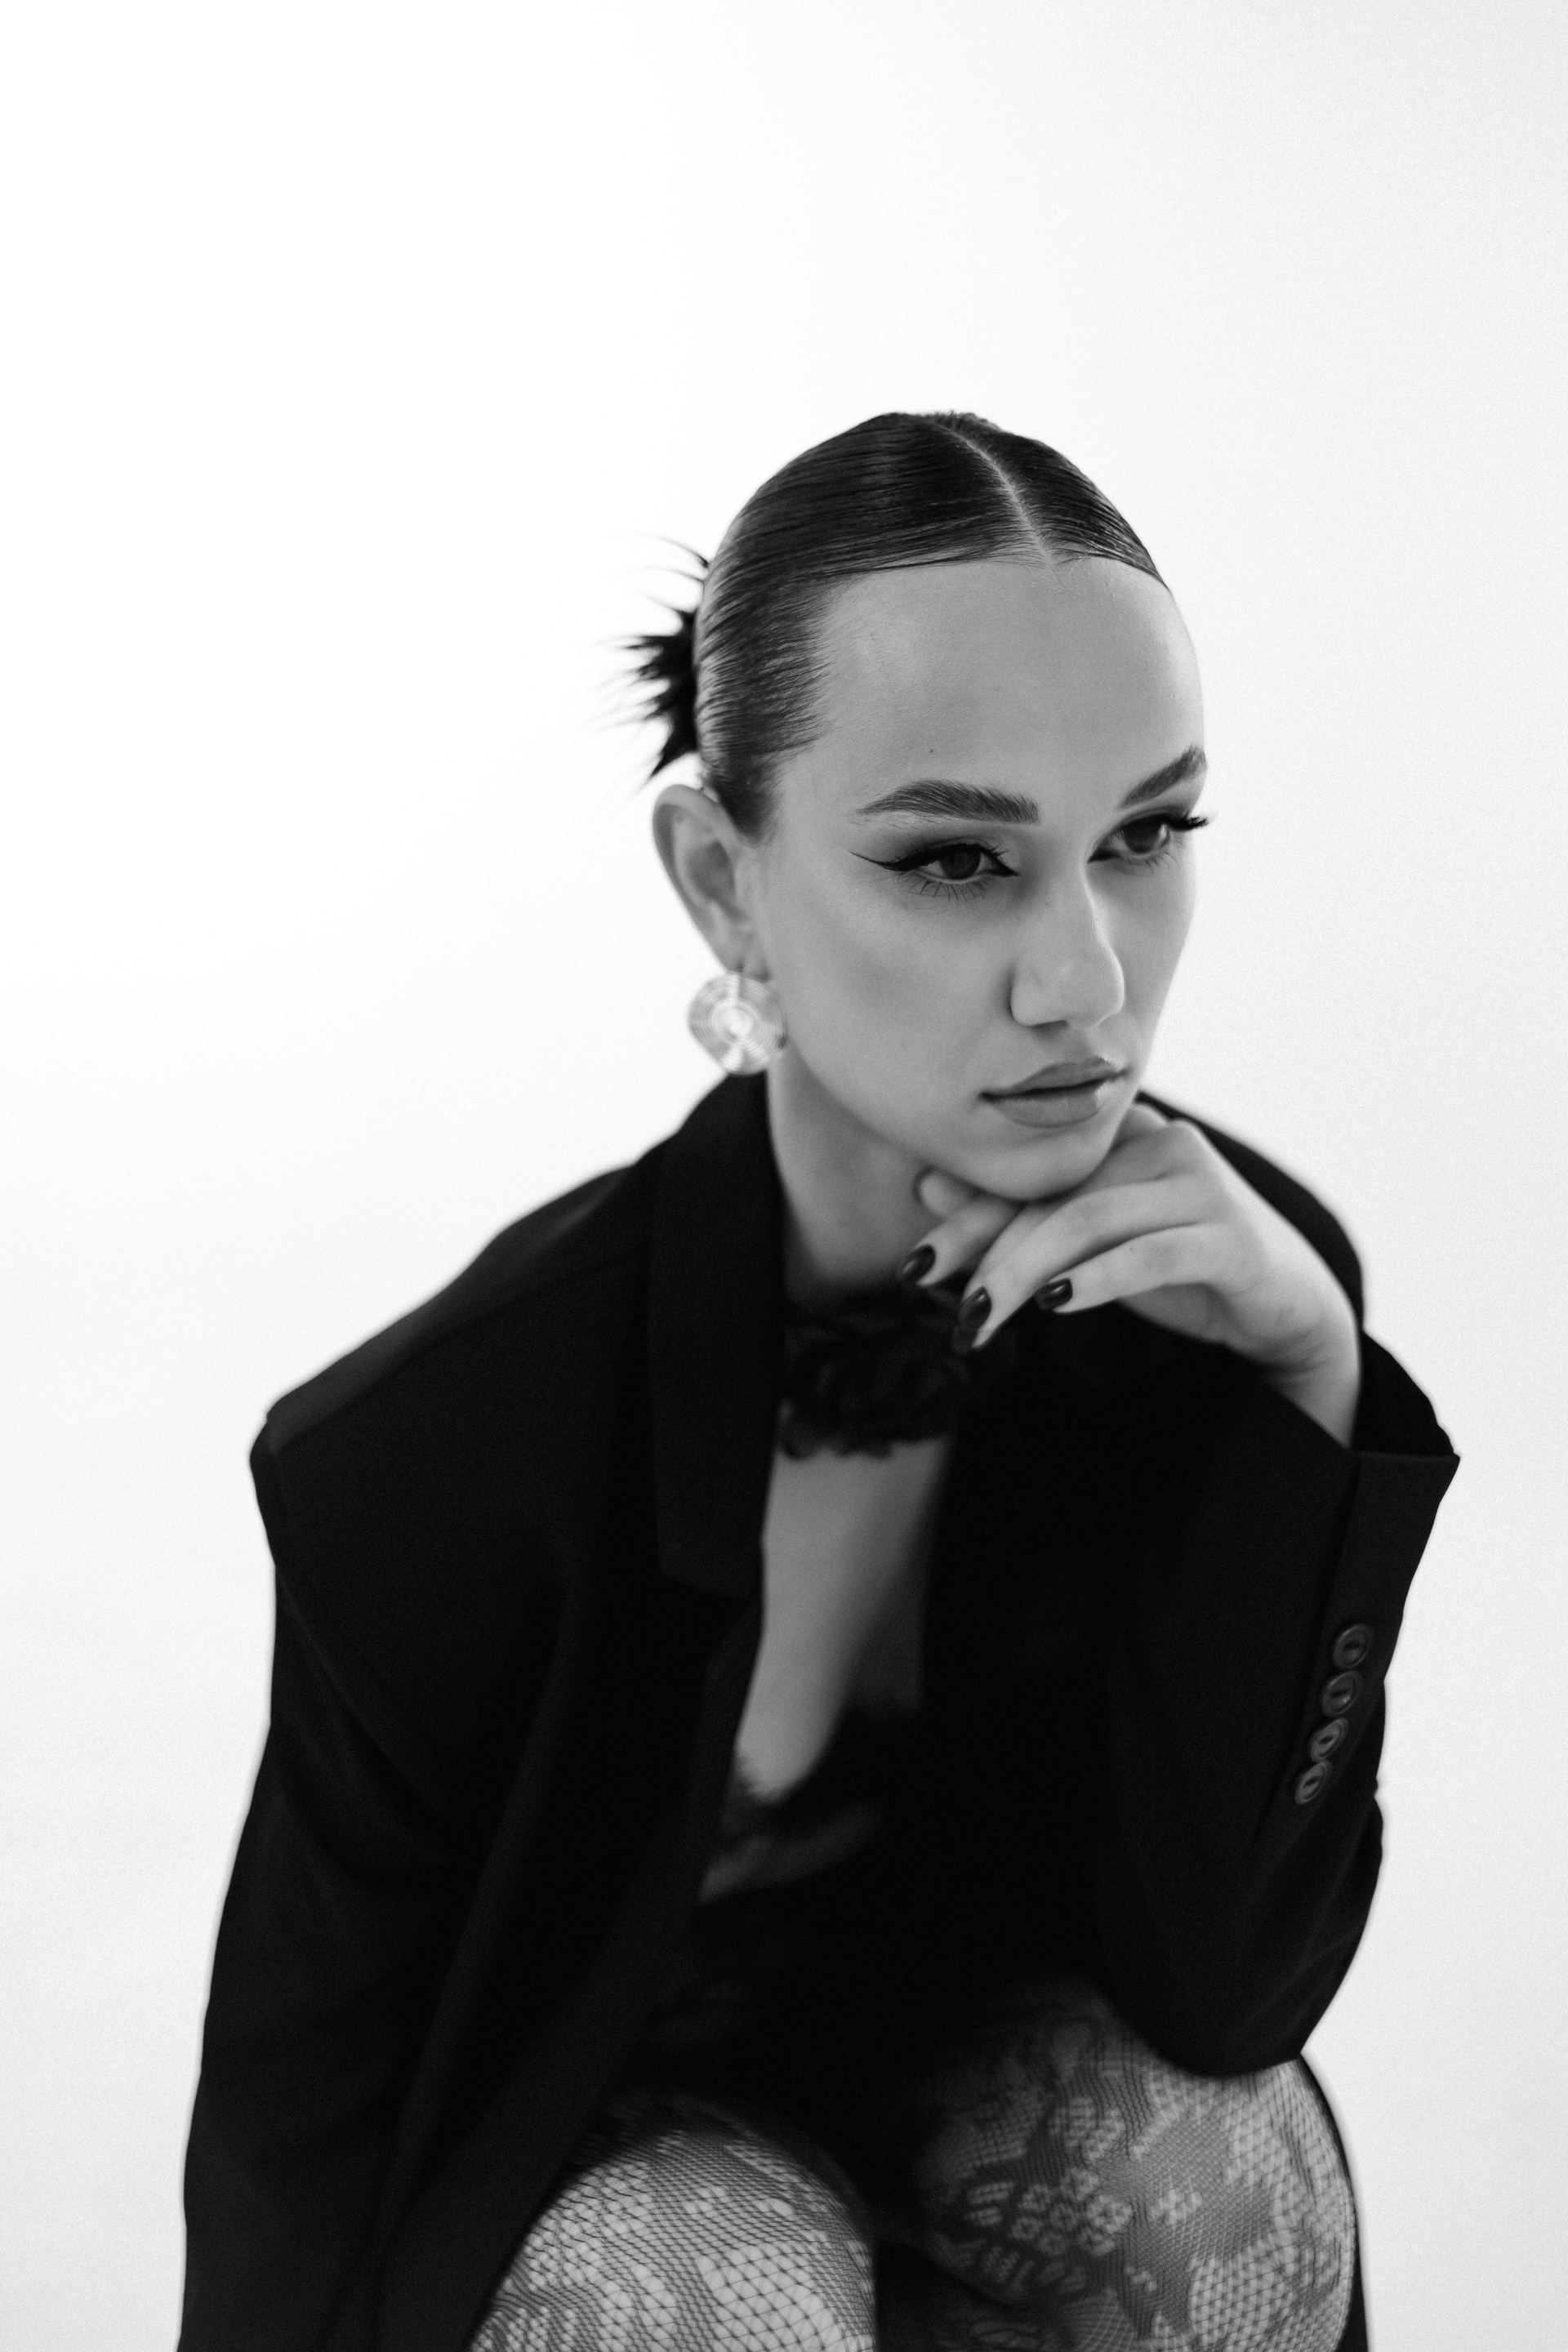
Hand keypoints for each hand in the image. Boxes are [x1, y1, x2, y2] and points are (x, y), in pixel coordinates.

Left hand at [909, 1103, 1361, 1444]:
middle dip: (987, 1257)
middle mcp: (1161, 1142)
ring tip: (982, 1320)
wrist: (1283, 1307)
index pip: (1030, 1176)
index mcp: (1121, 1136)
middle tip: (951, 1315)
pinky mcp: (1232, 1234)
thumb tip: (928, 1186)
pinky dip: (1098, 1279)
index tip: (914, 1269)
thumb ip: (1023, 1217)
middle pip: (1053, 1198)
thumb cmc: (1178, 1268)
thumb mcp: (1090, 1246)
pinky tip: (1056, 1305)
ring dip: (1026, 1275)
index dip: (967, 1221)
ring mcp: (1201, 1184)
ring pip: (1091, 1221)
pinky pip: (1151, 1252)